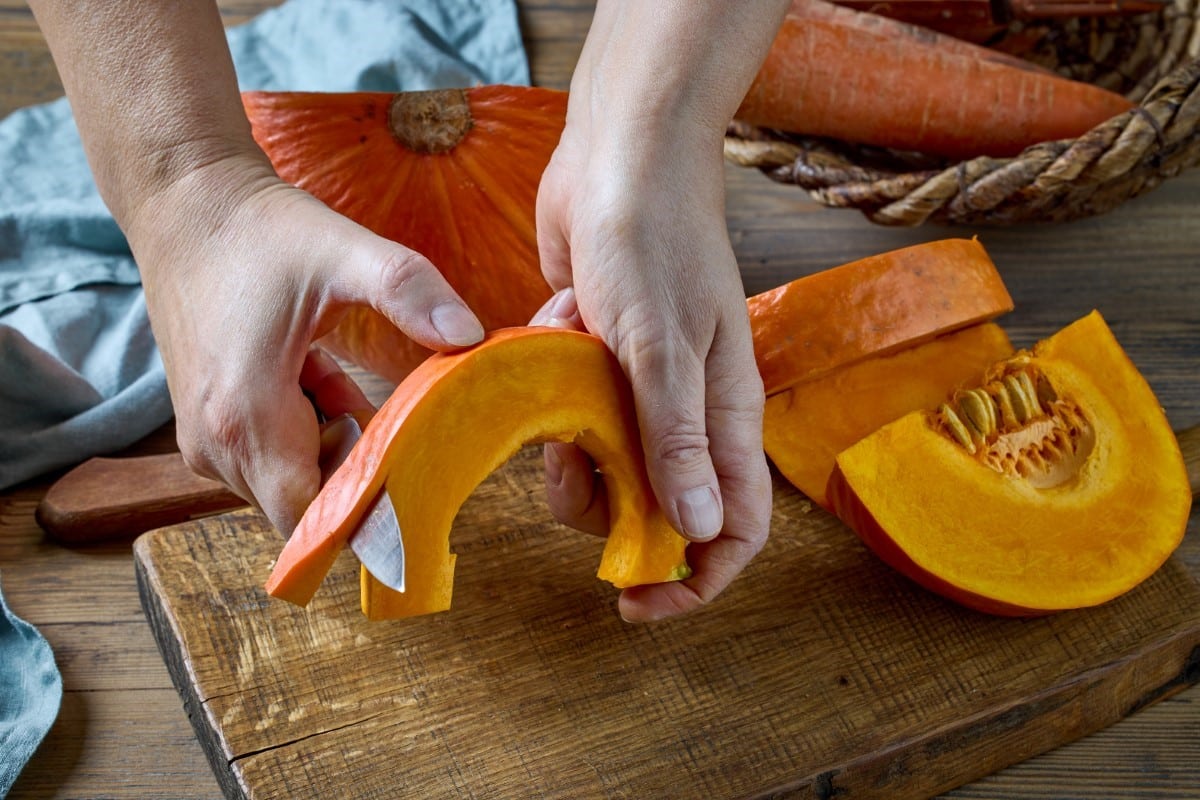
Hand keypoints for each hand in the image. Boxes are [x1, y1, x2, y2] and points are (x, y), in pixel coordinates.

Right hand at [127, 153, 482, 533]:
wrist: (185, 205)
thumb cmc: (262, 232)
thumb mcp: (345, 252)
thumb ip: (409, 292)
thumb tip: (471, 336)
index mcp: (245, 415)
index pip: (309, 517)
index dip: (364, 510)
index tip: (409, 477)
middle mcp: (215, 443)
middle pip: (305, 502)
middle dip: (354, 467)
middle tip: (379, 403)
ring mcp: (202, 439)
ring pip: (289, 480)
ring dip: (330, 440)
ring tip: (331, 373)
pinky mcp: (203, 425)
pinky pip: (268, 456)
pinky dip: (304, 426)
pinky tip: (312, 371)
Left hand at [533, 119, 771, 622]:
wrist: (618, 156)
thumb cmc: (654, 242)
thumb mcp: (662, 348)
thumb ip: (677, 441)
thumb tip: (703, 531)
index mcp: (726, 418)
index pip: (735, 530)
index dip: (695, 580)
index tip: (635, 602)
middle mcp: (688, 414)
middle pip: (654, 510)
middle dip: (605, 503)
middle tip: (568, 460)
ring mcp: (641, 389)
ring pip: (600, 467)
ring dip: (568, 436)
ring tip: (566, 364)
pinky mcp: (596, 364)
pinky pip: (566, 413)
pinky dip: (553, 385)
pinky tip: (561, 323)